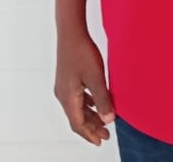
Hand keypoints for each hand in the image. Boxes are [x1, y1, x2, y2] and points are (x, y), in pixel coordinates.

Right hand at [54, 31, 115, 145]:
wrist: (71, 31)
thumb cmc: (82, 52)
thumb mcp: (96, 77)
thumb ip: (103, 99)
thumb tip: (109, 119)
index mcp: (68, 97)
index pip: (78, 124)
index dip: (90, 134)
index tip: (101, 140)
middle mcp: (63, 94)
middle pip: (77, 118)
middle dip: (91, 127)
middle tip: (105, 134)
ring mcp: (64, 86)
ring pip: (77, 108)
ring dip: (90, 116)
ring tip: (103, 121)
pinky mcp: (67, 78)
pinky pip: (77, 98)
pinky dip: (87, 104)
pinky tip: (96, 101)